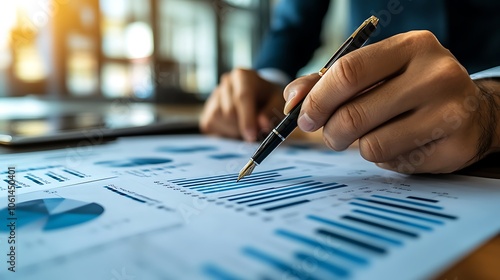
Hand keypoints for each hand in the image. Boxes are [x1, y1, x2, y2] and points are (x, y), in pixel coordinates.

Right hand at [200, 68, 284, 140]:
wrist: (259, 98)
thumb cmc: (269, 100)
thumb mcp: (277, 102)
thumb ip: (271, 112)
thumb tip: (262, 124)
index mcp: (243, 76)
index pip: (242, 96)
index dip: (247, 118)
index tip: (251, 135)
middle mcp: (226, 82)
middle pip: (230, 111)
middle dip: (243, 126)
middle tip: (256, 132)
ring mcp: (214, 96)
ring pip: (219, 119)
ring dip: (234, 130)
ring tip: (246, 125)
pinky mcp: (207, 111)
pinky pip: (210, 125)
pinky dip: (224, 132)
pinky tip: (235, 128)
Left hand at [284, 31, 499, 173]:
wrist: (473, 111)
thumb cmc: (410, 87)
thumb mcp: (376, 72)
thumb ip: (329, 82)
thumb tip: (293, 99)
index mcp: (412, 46)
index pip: (348, 72)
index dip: (317, 99)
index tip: (302, 116)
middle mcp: (436, 75)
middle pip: (353, 115)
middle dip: (330, 132)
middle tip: (331, 135)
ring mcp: (450, 112)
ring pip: (371, 145)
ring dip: (359, 146)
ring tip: (374, 134)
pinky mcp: (454, 147)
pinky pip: (394, 162)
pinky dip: (386, 158)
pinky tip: (402, 143)